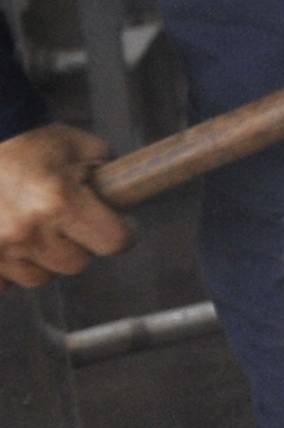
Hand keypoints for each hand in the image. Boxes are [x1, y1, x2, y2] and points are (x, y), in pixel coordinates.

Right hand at [0, 124, 124, 290]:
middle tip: (71, 223)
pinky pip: (3, 285)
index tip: (121, 223)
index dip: (124, 232)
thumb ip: (110, 176)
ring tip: (37, 230)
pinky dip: (9, 271)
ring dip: (44, 260)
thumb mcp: (85, 148)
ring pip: (40, 277)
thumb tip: (127, 202)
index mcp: (60, 200)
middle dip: (80, 245)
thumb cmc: (35, 142)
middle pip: (76, 264)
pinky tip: (12, 245)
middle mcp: (28, 229)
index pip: (114, 242)